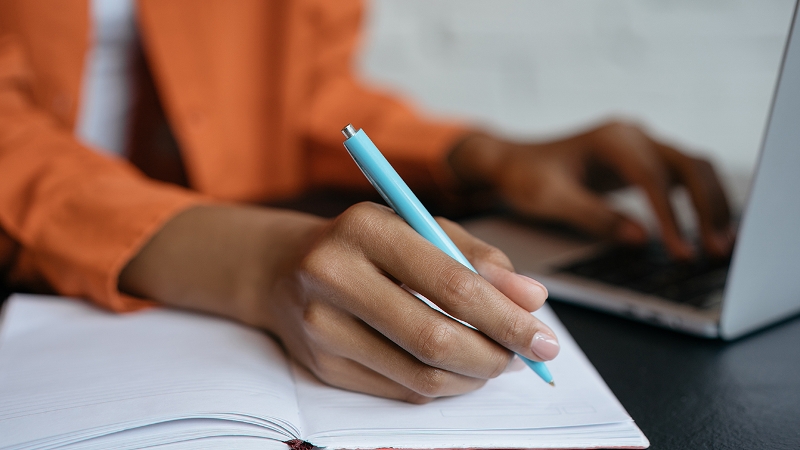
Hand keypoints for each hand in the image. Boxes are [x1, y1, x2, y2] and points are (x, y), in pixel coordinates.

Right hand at [120, 203, 556, 402]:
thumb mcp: (420, 227)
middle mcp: (334, 276)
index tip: (544, 336)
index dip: (507, 317)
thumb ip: (478, 257)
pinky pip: (400, 390)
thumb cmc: (366, 242)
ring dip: (473, 376)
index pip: (451, 283)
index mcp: (366, 228)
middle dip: (495, 356)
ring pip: (419, 375)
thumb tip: (531, 299)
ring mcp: (320, 327)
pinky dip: (442, 385)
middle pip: (434, 338)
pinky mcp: (320, 366)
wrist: (283, 267)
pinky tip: (457, 369)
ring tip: (496, 360)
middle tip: (526, 357)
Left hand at [448, 120, 733, 258]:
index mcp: (611, 139)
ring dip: (712, 204)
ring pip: (694, 168)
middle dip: (708, 207)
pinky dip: (700, 202)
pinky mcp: (643, 162)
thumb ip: (593, 216)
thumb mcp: (550, 199)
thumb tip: (639, 237)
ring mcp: (641, 146)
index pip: (652, 176)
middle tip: (718, 249)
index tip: (679, 250)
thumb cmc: (525, 176)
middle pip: (689, 165)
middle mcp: (633, 135)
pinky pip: (683, 178)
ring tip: (722, 245)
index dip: (670, 215)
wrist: (512, 162)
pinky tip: (708, 231)